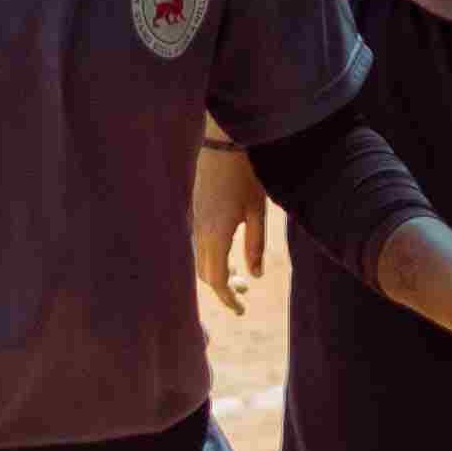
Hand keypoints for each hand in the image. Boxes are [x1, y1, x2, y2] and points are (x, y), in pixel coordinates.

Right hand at [191, 141, 267, 313]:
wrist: (222, 140)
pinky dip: (211, 257)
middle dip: (223, 288)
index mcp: (216, 233)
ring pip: (199, 260)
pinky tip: (229, 253)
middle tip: (244, 295)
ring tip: (240, 274)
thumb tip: (254, 275)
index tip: (241, 310)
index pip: (216, 279)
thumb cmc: (245, 173)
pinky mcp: (194, 212)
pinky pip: (198, 244)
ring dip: (217, 272)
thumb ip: (255, 245)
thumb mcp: (258, 210)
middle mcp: (199, 230)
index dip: (228, 299)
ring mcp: (194, 221)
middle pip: (205, 274)